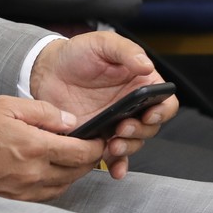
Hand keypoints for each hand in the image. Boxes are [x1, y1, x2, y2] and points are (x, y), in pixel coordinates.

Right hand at [0, 95, 100, 200]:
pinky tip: (53, 172)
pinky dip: (57, 184)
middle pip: (77, 172)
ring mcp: (25, 188)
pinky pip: (48, 195)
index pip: (80, 152)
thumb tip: (71, 121)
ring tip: (73, 158)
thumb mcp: (9, 105)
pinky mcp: (16, 197)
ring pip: (65, 185)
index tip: (100, 139)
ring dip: (74, 173)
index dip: (96, 146)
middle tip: (91, 148)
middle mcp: (34, 171)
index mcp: (34, 146)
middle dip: (90, 160)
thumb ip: (44, 112)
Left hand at [29, 32, 177, 177]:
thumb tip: (146, 65)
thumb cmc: (76, 53)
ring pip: (134, 142)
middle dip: (140, 131)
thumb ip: (125, 51)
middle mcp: (132, 105)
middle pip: (151, 126)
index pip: (165, 102)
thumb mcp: (102, 43)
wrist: (47, 70)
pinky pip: (114, 156)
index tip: (150, 114)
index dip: (163, 111)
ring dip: (128, 147)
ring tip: (113, 144)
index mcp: (140, 83)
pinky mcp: (100, 136)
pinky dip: (118, 164)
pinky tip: (115, 169)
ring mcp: (116, 122)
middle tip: (123, 127)